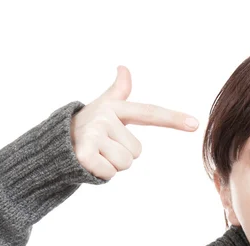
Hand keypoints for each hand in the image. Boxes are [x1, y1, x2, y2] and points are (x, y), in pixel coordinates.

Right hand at [70, 65, 198, 179]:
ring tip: (95, 154)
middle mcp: (105, 117)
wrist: (53, 143)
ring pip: (124, 163)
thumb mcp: (103, 107)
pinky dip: (100, 174)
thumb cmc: (85, 126)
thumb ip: (118, 90)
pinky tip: (88, 163)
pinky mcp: (85, 152)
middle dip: (121, 155)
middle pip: (136, 152)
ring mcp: (94, 133)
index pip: (149, 113)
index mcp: (116, 108)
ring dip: (111, 165)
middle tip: (102, 147)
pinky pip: (110, 172)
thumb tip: (123, 67)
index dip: (173, 119)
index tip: (195, 124)